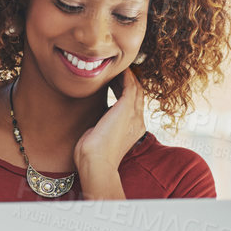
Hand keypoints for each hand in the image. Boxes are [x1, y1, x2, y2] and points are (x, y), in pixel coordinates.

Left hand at [74, 68, 146, 187]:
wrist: (96, 162)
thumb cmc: (93, 155)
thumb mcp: (101, 136)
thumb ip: (104, 126)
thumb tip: (97, 119)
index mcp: (133, 130)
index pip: (134, 106)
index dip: (126, 93)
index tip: (115, 84)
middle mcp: (138, 122)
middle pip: (138, 96)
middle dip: (128, 82)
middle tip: (118, 72)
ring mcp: (135, 115)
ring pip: (136, 89)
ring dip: (128, 77)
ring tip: (118, 68)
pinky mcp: (127, 108)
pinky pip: (131, 86)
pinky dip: (127, 76)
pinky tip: (120, 70)